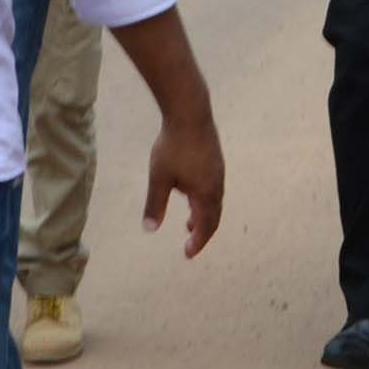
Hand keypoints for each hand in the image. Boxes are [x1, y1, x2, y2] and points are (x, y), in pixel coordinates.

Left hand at [143, 107, 225, 258]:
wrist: (190, 114)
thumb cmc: (173, 147)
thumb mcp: (159, 178)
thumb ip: (155, 204)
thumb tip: (149, 229)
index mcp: (205, 194)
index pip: (206, 226)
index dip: (198, 243)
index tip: (187, 254)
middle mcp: (217, 186)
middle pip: (214, 217)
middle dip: (203, 232)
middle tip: (190, 244)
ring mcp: (219, 173)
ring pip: (215, 202)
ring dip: (204, 216)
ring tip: (190, 222)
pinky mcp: (216, 161)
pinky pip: (214, 190)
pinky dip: (205, 201)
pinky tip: (190, 194)